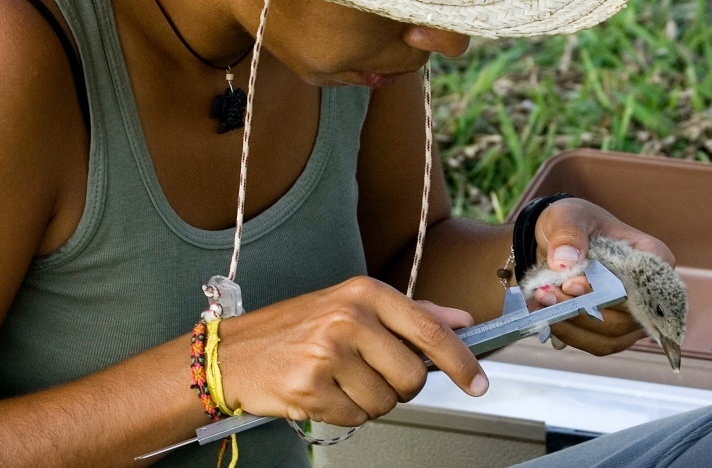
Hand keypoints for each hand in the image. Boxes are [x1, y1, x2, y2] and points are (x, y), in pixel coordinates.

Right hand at [216, 276, 486, 426]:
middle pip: (412, 376)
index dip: (461, 361)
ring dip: (370, 400)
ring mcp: (327, 353)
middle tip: (374, 375)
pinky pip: (356, 417)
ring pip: (386, 401)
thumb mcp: (352, 305)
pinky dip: (346, 413)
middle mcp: (347, 318)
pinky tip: (324, 393)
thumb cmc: (296, 329)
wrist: (233, 353)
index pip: (429, 330)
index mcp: (364, 293)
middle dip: (401, 386)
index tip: (478, 381)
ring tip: (340, 380)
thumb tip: (460, 320)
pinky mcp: (311, 387)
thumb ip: (412, 312)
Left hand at [528, 198, 675, 355]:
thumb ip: (568, 233)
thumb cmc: (574, 223)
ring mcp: (634, 315)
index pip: (646, 284)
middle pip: (624, 317)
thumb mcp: (568, 216)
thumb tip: (566, 261)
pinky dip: (569, 333)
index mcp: (652, 256)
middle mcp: (650, 291)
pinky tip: (545, 316)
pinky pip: (596, 343)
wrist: (558, 241)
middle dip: (581, 309)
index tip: (571, 284)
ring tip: (542, 302)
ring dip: (572, 324)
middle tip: (545, 293)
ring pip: (610, 336)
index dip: (610, 290)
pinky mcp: (614, 331)